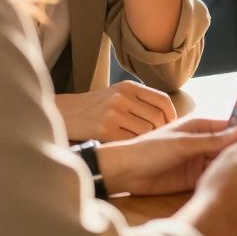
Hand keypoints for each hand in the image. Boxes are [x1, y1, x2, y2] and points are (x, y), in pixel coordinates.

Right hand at [55, 80, 177, 141]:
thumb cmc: (95, 107)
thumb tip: (168, 115)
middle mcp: (122, 97)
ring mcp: (113, 113)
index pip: (162, 100)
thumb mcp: (117, 93)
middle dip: (162, 131)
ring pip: (146, 130)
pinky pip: (131, 141)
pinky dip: (135, 146)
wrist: (64, 113)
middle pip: (157, 117)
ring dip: (149, 140)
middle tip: (161, 140)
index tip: (172, 126)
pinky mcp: (104, 129)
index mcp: (129, 86)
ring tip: (145, 145)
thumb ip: (139, 100)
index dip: (172, 115)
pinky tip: (131, 148)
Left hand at [96, 118, 236, 195]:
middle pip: (230, 144)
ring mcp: (200, 160)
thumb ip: (212, 140)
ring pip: (225, 160)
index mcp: (201, 126)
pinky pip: (215, 175)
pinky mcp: (195, 177)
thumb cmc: (151, 149)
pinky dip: (226, 176)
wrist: (128, 172)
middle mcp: (204, 142)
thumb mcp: (183, 143)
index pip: (230, 125)